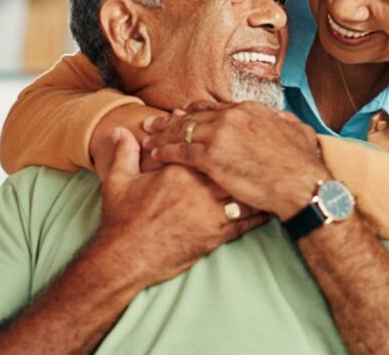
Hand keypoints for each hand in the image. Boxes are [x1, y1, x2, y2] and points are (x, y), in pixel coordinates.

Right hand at [92, 127, 267, 286]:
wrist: (126, 258)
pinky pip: (245, 222)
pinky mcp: (216, 235)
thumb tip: (120, 131)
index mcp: (179, 171)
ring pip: (243, 192)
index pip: (208, 149)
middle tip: (261, 153)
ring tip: (270, 177)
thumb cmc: (122, 220)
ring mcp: (210, 213)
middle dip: (245, 160)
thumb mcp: (118, 181)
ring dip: (256, 185)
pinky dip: (258, 213)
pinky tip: (267, 207)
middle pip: (231, 167)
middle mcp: (199, 189)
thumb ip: (124, 153)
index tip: (233, 137)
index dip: (222, 142)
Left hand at [142, 101, 329, 219]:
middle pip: (193, 117)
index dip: (196, 112)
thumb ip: (285, 123)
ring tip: (147, 137)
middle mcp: (231, 117)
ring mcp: (220, 135)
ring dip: (162, 134)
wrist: (301, 182)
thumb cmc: (303, 163)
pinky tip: (154, 154)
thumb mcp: (298, 133)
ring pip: (182, 132)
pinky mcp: (211, 157)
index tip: (183, 113)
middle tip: (153, 122)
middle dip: (171, 120)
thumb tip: (283, 119)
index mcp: (250, 110)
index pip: (215, 108)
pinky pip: (181, 152)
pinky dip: (165, 152)